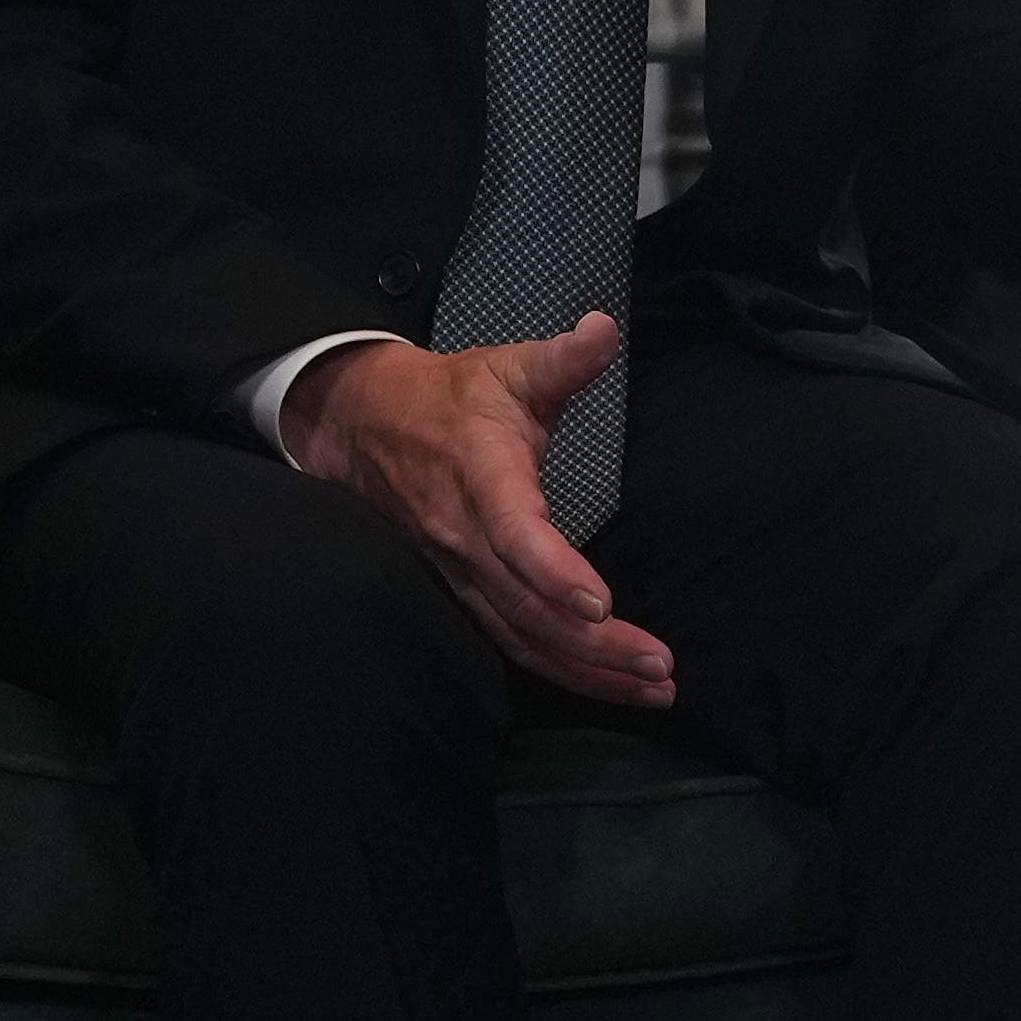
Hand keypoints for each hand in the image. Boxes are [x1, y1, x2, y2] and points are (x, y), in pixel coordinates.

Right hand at [282, 319, 670, 709]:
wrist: (360, 425)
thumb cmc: (450, 398)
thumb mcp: (507, 368)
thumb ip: (562, 360)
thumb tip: (606, 329)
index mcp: (481, 477)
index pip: (515, 533)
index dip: (554, 571)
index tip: (601, 604)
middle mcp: (464, 538)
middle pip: (527, 608)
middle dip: (595, 647)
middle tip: (661, 670)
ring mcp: (456, 573)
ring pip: (518, 637)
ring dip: (585, 672)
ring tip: (651, 692)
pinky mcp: (457, 592)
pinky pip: (506, 642)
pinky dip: (556, 669)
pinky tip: (604, 687)